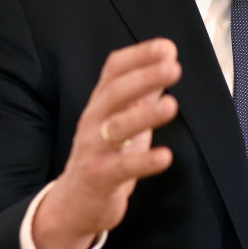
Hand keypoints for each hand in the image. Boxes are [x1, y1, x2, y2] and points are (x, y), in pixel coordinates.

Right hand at [32, 38, 179, 248]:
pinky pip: (122, 167)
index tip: (167, 47)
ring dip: (145, 115)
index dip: (139, 56)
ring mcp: (94, 148)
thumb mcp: (122, 117)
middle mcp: (93, 119)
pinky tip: (165, 157)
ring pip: (117, 127)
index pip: (115, 69)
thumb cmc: (105, 152)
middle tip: (174, 68)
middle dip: (144, 78)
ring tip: (172, 106)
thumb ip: (143, 91)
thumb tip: (167, 60)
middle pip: (116, 92)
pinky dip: (144, 161)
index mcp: (101, 102)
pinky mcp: (99, 176)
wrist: (73, 202)